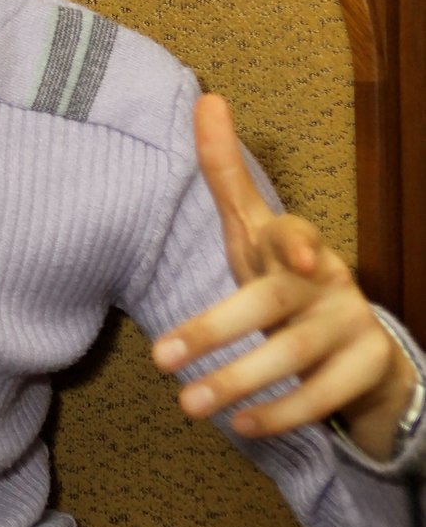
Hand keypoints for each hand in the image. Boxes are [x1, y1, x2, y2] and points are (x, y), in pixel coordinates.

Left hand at [151, 95, 417, 461]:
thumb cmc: (288, 280)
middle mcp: (327, 278)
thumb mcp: (254, 231)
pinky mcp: (367, 367)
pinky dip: (283, 413)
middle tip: (160, 359)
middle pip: (272, 303)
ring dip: (240, 381)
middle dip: (217, 330)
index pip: (290, 232)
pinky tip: (245, 428)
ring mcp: (352, 322)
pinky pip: (324, 396)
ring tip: (189, 405)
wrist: (359, 346)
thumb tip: (207, 98)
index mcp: (295, 243)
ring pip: (295, 354)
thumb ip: (227, 174)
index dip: (293, 238)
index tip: (295, 248)